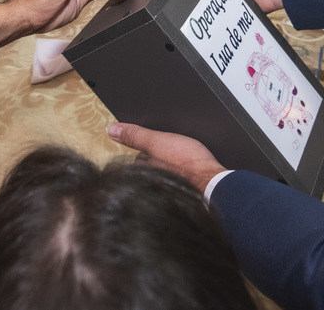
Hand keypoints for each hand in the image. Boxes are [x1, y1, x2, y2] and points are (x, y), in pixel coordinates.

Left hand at [107, 122, 225, 192]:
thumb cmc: (187, 163)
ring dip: (171, 167)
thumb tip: (112, 129)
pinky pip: (176, 181)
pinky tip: (190, 171)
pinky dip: (182, 175)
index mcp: (142, 172)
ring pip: (163, 173)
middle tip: (172, 152)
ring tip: (182, 161)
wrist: (212, 180)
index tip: (160, 144)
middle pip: (150, 167)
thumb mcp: (157, 141)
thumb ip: (135, 135)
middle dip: (159, 159)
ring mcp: (164, 190)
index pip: (138, 157)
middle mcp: (150, 184)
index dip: (150, 146)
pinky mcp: (179, 194)